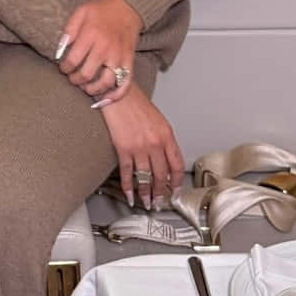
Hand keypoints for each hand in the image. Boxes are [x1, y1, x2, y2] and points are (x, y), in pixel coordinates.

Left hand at [55, 0, 141, 101]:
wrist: (127, 8)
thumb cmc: (101, 10)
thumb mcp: (81, 12)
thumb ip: (69, 30)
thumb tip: (59, 50)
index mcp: (91, 35)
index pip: (73, 60)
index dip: (65, 68)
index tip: (63, 68)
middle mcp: (106, 48)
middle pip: (87, 74)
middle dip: (75, 80)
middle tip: (72, 79)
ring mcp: (119, 56)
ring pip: (106, 82)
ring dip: (93, 89)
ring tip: (86, 88)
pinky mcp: (129, 61)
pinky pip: (125, 83)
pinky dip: (116, 94)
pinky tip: (107, 98)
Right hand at [100, 84, 185, 208]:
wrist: (118, 92)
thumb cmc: (136, 103)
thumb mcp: (158, 120)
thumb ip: (163, 139)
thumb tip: (163, 158)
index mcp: (166, 135)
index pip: (176, 165)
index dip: (176, 182)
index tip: (174, 191)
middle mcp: (155, 143)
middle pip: (161, 175)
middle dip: (161, 192)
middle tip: (159, 202)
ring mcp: (139, 147)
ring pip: (145, 177)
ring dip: (146, 194)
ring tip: (146, 203)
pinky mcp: (123, 148)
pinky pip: (127, 173)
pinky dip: (128, 187)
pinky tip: (130, 195)